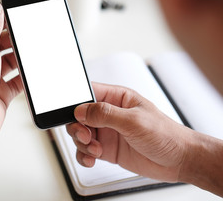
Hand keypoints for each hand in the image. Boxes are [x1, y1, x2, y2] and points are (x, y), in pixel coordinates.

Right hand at [66, 82, 192, 181]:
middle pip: (80, 116)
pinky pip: (86, 150)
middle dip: (77, 127)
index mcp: (117, 98)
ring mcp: (107, 132)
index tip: (75, 114)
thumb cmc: (165, 134)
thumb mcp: (134, 120)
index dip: (77, 103)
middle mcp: (110, 114)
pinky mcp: (107, 149)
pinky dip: (84, 155)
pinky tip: (92, 158)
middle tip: (86, 136)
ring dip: (82, 143)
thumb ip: (105, 114)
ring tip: (95, 149)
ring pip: (80, 134)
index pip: (89, 93)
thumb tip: (81, 110)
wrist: (178, 160)